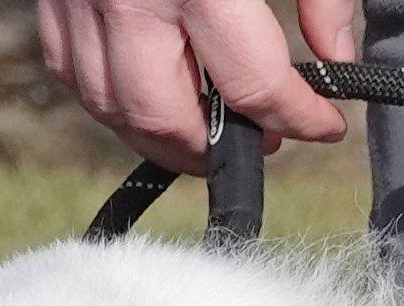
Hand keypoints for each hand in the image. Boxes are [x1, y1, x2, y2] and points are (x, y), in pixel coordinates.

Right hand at [37, 0, 359, 167]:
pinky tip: (153, 91)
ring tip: (210, 130)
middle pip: (165, 116)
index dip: (300, 119)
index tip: (323, 123)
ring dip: (161, 134)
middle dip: (217, 148)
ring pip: (107, 104)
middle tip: (262, 141)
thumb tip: (336, 58)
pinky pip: (67, 66)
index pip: (255, 87)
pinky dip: (109, 96)